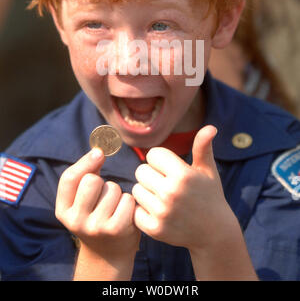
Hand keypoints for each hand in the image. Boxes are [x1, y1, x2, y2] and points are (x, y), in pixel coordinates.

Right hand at [55, 149, 139, 266]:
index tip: (99, 152)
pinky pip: (127, 199)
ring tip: (114, 207)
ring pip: (112, 188)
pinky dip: (129, 202)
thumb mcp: (82, 201)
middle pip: (92, 180)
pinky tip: (125, 214)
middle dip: (102, 181)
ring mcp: (96, 227)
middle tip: (104, 194)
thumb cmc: (96, 217)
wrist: (109, 254)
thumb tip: (99, 150)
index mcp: (63, 211)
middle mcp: (76, 221)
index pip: (70, 179)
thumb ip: (86, 176)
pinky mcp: (116, 229)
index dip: (85, 161)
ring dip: (117, 193)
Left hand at [132, 125, 232, 250]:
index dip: (161, 161)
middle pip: (141, 171)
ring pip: (136, 190)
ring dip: (146, 192)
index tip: (172, 170)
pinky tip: (158, 212)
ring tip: (162, 198)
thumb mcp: (208, 170)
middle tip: (166, 185)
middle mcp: (171, 193)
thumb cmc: (209, 195)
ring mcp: (162, 212)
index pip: (152, 154)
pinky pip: (135, 210)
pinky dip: (143, 211)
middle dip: (151, 175)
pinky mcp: (154, 229)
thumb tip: (210, 127)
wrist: (214, 233)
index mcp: (183, 175)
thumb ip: (203, 147)